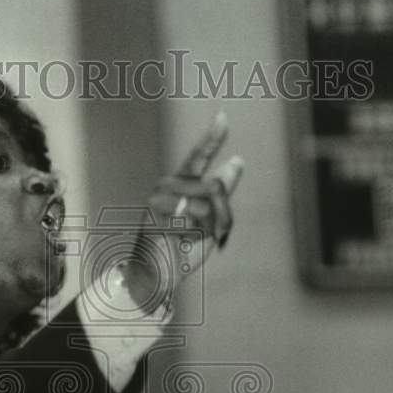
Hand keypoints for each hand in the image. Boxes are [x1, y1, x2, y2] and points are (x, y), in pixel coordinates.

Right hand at [124, 111, 244, 310]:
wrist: (156, 277)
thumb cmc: (180, 250)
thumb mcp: (209, 221)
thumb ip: (221, 194)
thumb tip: (237, 161)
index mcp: (180, 184)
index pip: (199, 156)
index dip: (213, 137)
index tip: (224, 115)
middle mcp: (168, 186)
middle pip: (215, 188)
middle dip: (225, 215)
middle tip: (218, 236)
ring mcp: (159, 199)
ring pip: (207, 205)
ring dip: (212, 228)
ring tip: (196, 241)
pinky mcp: (155, 214)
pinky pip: (194, 220)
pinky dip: (195, 236)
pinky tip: (180, 243)